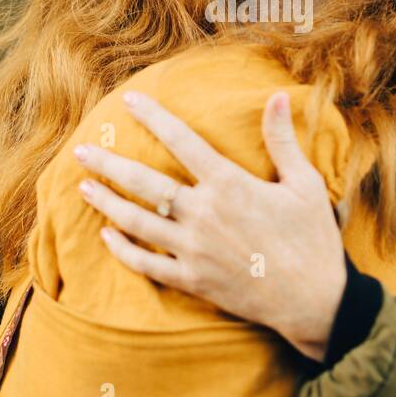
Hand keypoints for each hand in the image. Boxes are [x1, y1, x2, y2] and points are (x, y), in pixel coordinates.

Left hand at [73, 88, 347, 360]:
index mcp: (230, 184)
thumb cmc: (312, 238)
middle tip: (81, 150)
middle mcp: (204, 214)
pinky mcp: (192, 280)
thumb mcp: (304, 183)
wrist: (314, 300)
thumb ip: (282, 139)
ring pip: (137, 222)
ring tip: (83, 187)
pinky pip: (147, 264)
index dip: (154, 117)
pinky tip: (107, 236)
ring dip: (107, 203)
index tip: (130, 101)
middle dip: (109, 164)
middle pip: (144, 183)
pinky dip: (124, 250)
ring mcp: (193, 249)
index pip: (182, 141)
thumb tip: (276, 96)